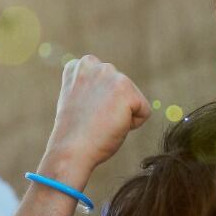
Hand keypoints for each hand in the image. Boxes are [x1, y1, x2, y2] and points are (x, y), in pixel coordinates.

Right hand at [42, 56, 150, 178]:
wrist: (71, 150)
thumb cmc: (74, 134)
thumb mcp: (78, 100)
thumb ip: (93, 87)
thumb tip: (112, 91)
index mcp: (80, 66)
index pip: (107, 84)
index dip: (99, 103)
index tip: (84, 113)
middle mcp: (94, 64)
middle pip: (122, 89)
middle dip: (113, 106)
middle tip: (93, 120)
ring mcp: (110, 75)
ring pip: (133, 99)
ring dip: (122, 114)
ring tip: (101, 123)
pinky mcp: (126, 90)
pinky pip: (144, 111)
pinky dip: (133, 124)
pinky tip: (112, 127)